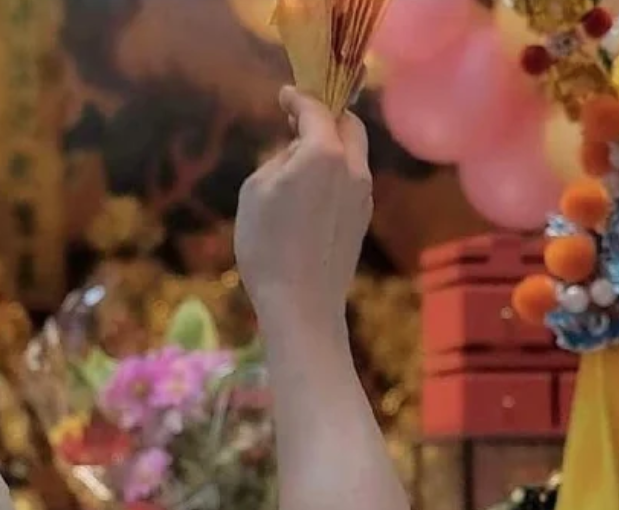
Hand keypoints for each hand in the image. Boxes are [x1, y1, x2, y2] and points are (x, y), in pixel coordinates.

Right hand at [234, 86, 371, 327]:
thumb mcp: (256, 190)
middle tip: (300, 120)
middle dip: (326, 116)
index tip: (285, 96)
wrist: (302, 305)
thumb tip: (296, 154)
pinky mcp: (362, 221)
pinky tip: (310, 192)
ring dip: (332, 147)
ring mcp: (363, 196)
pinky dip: (335, 173)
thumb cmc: (268, 246)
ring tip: (301, 159)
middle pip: (349, 125)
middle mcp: (354, 168)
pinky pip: (350, 183)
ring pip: (353, 155)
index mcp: (326, 152)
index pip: (316, 109)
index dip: (298, 98)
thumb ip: (280, 159)